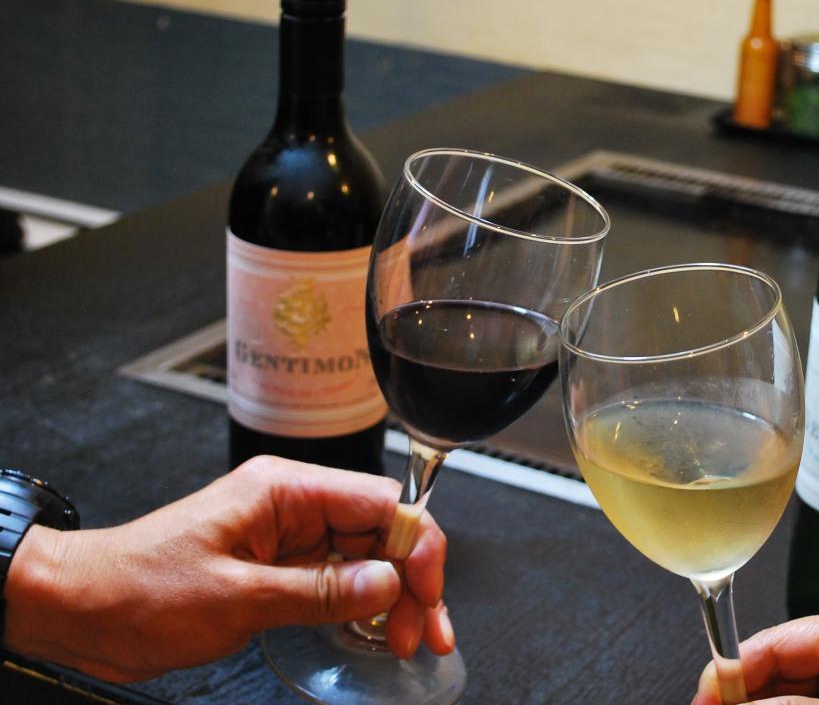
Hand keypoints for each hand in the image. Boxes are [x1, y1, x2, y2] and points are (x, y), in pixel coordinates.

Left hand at [3, 455, 454, 681]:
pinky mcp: (276, 567)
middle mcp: (292, 505)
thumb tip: (387, 583)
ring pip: (365, 558)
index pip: (380, 502)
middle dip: (409, 580)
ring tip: (402, 641)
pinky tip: (373, 632)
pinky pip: (336, 579)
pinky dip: (360, 606)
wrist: (78, 609)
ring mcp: (286, 537)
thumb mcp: (238, 597)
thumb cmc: (137, 589)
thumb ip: (321, 590)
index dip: (415, 546)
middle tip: (421, 632)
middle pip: (381, 532)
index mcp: (285, 490)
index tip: (426, 593)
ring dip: (390, 598)